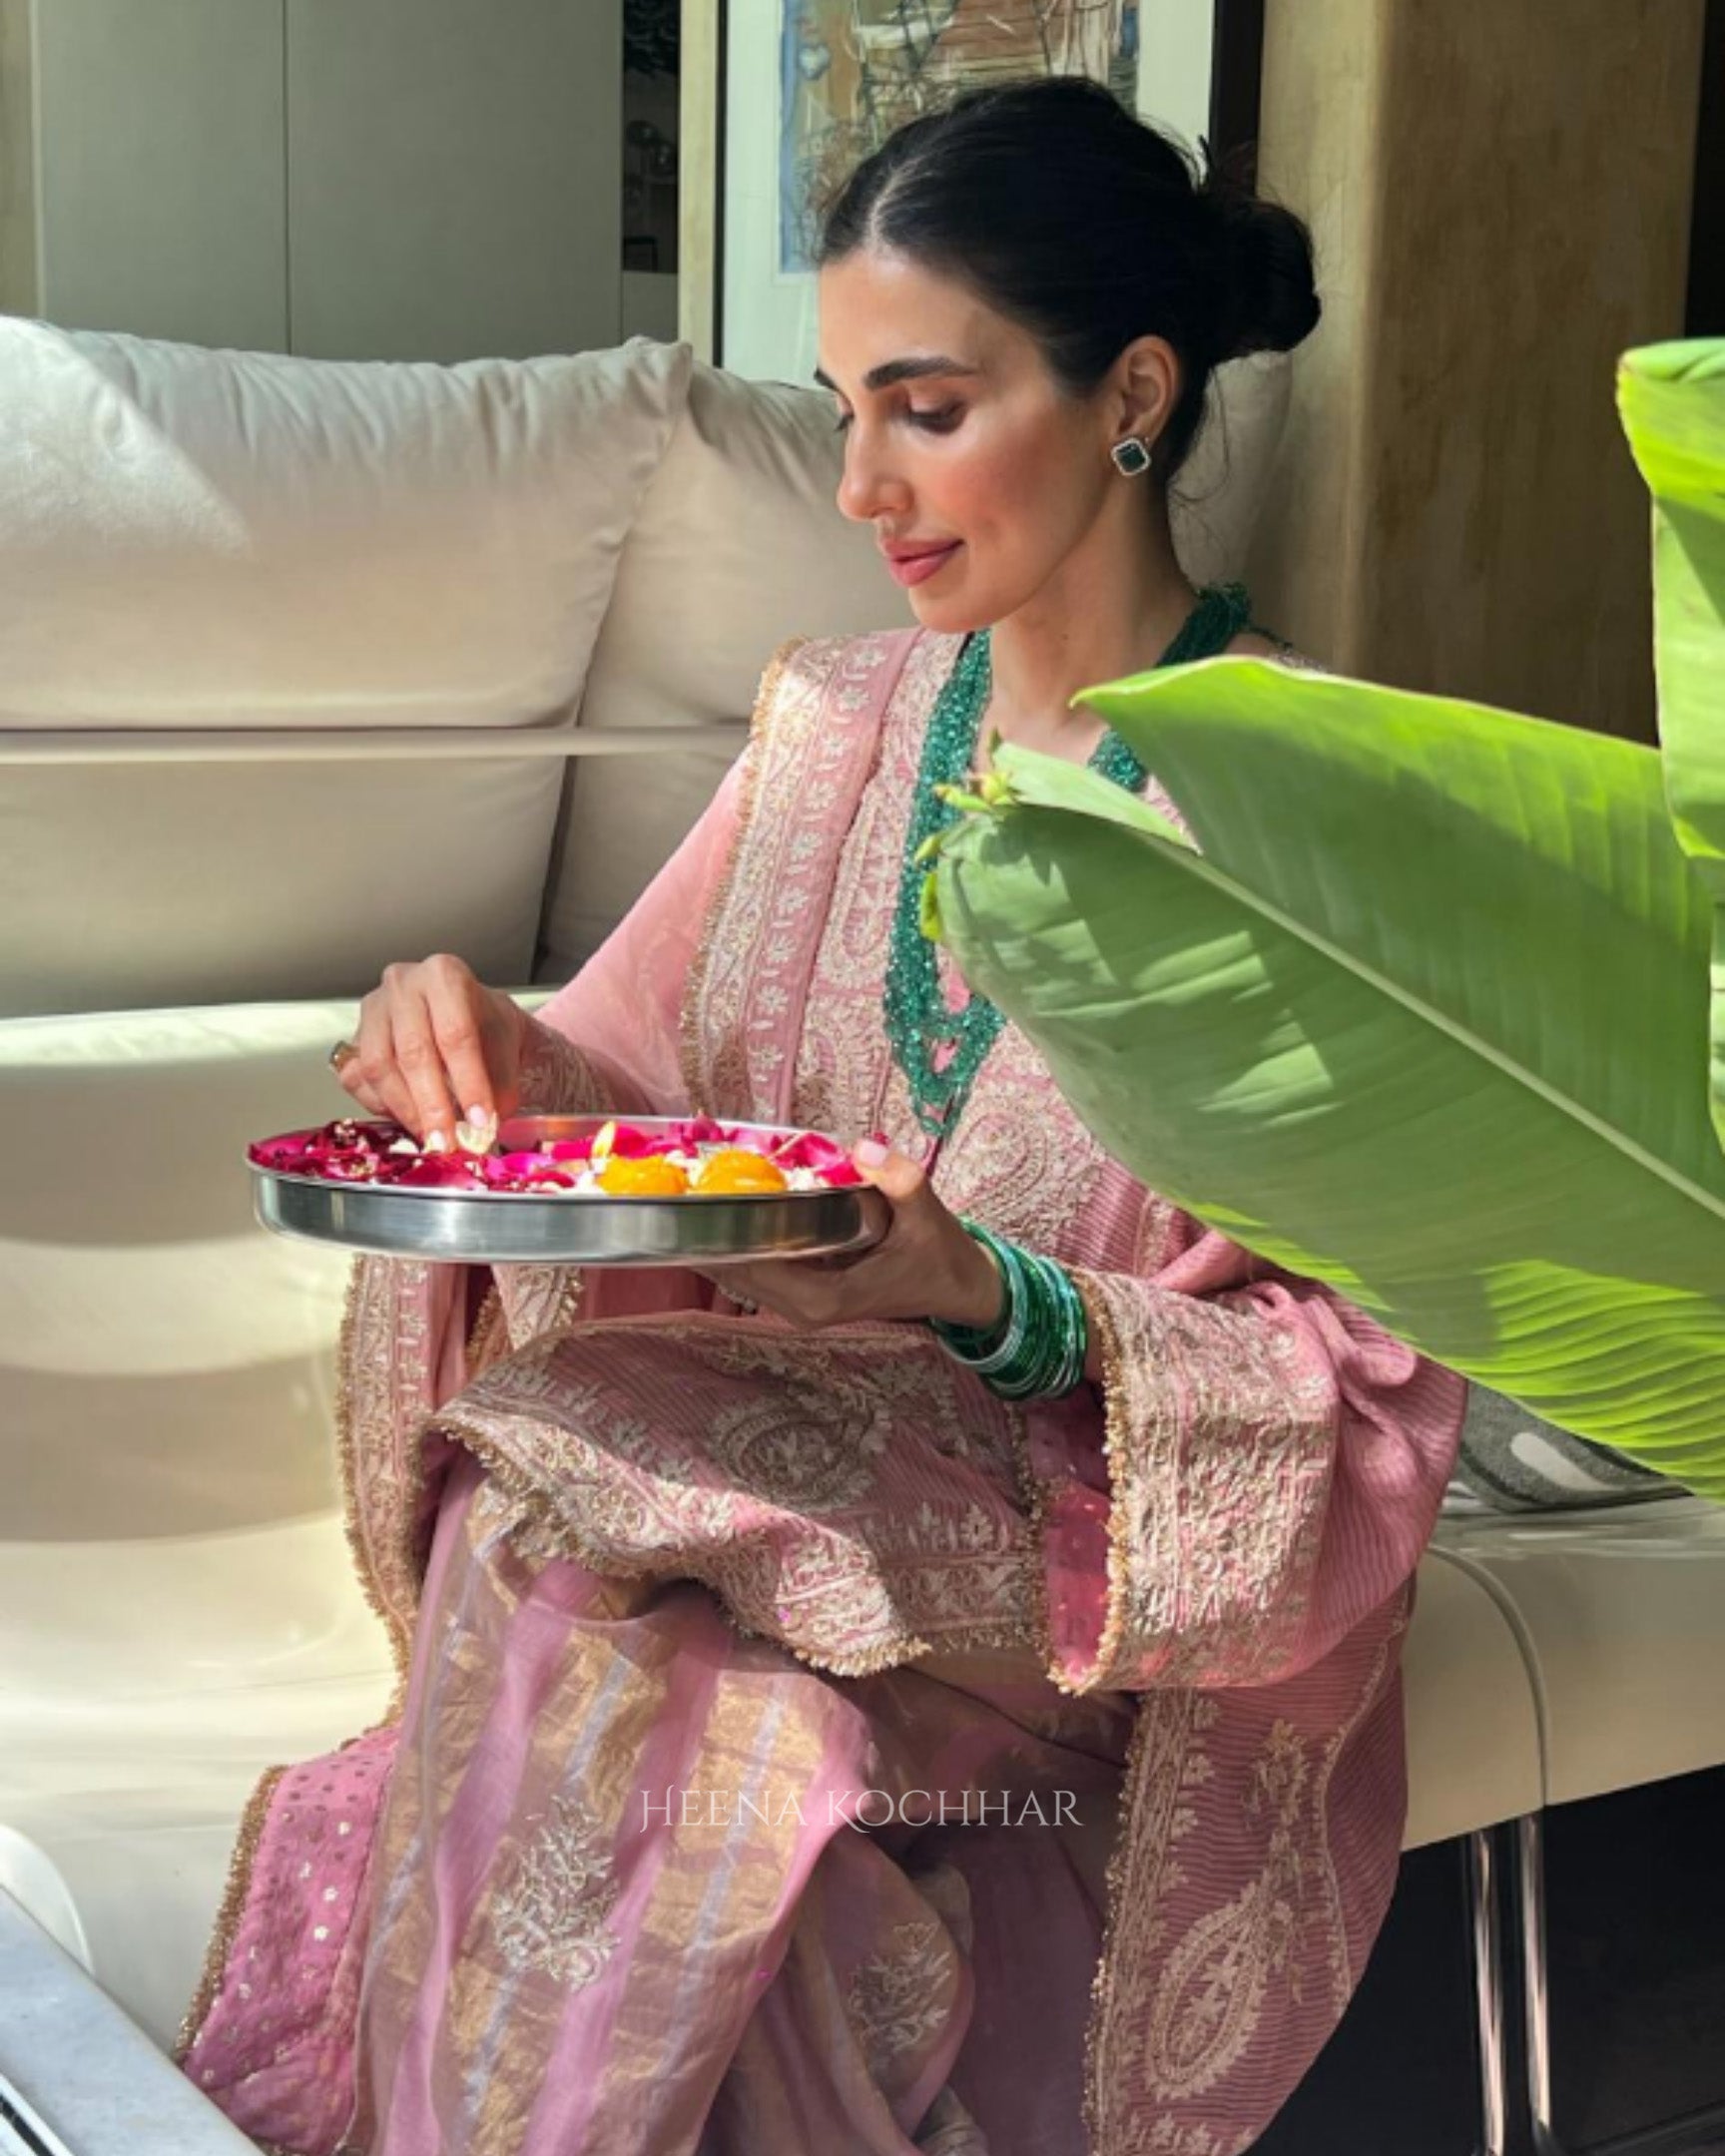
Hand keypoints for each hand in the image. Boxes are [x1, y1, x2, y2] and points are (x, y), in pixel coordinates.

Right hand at [336, 954, 530, 1148]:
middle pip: (414, 1051)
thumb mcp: (506, 1047)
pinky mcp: (353, 1038)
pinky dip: (380, 1106)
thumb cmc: (485, 1026)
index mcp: (444, 975)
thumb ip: (498, 1086)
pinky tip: (408, 1120)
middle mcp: (403, 984)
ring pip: (379, 1067)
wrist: (468, 1017)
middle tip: (449, 1141)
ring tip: (432, 1137)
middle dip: (433, 1105)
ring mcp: (372, 1009)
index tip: (481, 1121)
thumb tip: (484, 1129)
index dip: (470, 1082)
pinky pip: (356, 1079)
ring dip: (406, 1110)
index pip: (456, 1033)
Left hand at [709, 1139, 1005, 1331]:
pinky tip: (722, 1205)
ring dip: (716, 1237)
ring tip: (685, 1191)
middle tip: (673, 1185)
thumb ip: (899, 1180)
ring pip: (742, 1272)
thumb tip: (862, 1149)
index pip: (755, 1270)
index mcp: (826, 1297)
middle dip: (705, 1234)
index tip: (690, 1204)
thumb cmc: (941, 1255)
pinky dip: (740, 1239)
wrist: (959, 1287)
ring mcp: (802, 1303)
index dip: (718, 1239)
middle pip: (736, 1273)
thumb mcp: (928, 1213)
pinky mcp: (805, 1292)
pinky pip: (760, 1267)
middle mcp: (805, 1307)